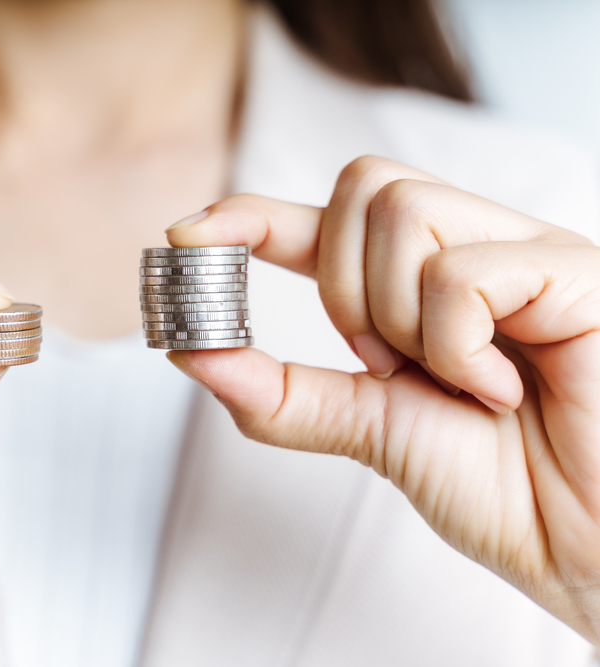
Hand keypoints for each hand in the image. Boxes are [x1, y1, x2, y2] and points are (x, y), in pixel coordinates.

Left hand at [166, 157, 599, 641]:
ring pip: (402, 210)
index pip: (325, 220)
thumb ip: (284, 393)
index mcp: (423, 286)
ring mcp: (524, 252)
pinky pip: (461, 271)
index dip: (253, 215)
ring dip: (399, 316)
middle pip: (361, 189)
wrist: (592, 546)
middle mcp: (472, 251)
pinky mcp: (573, 270)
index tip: (186, 233)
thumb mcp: (369, 429)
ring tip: (457, 379)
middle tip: (387, 362)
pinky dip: (456, 344)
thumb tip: (191, 351)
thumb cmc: (503, 488)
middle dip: (344, 286)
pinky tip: (499, 388)